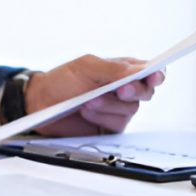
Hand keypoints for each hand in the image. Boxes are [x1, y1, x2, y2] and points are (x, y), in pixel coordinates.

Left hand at [25, 54, 164, 136]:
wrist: (40, 104)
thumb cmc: (62, 81)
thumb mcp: (87, 67)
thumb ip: (114, 69)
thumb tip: (139, 71)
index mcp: (122, 70)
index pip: (148, 71)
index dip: (156, 74)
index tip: (155, 76)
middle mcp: (123, 90)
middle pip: (145, 92)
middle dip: (134, 91)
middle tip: (121, 89)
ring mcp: (117, 110)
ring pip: (130, 109)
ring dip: (109, 105)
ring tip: (88, 101)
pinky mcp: (109, 128)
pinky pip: (116, 124)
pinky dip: (102, 117)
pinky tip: (87, 111)